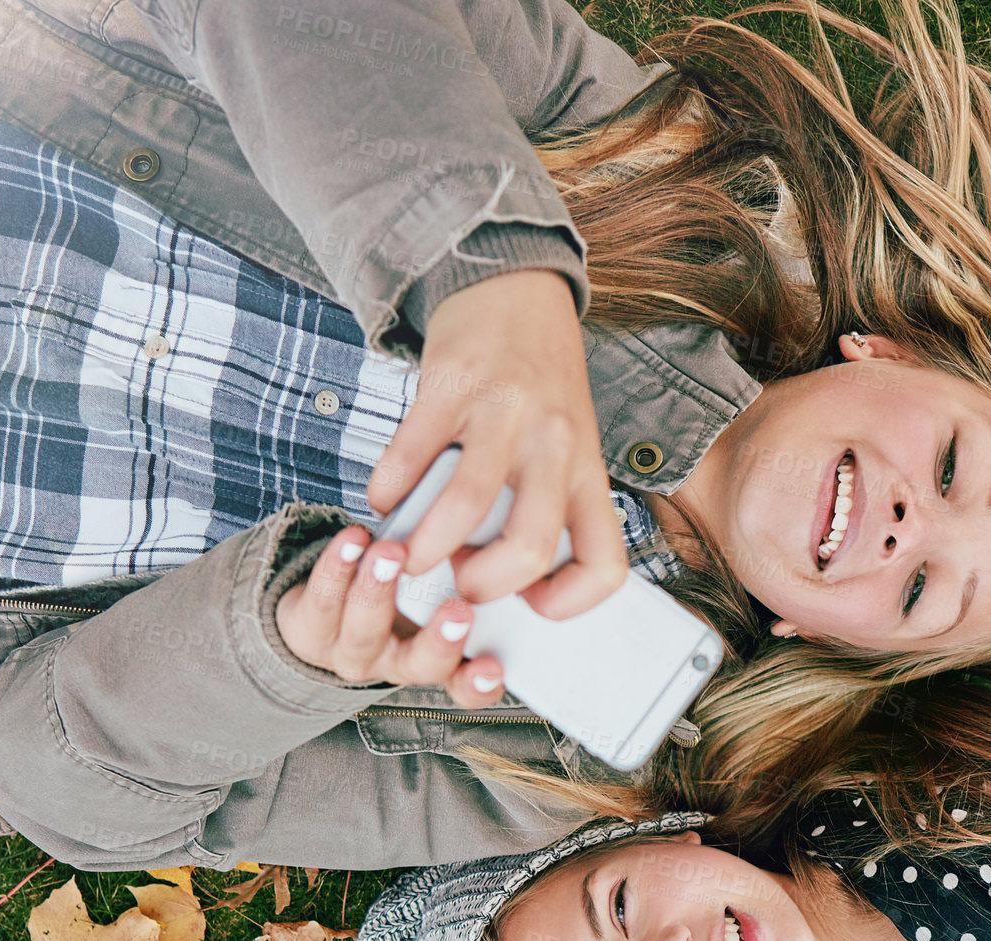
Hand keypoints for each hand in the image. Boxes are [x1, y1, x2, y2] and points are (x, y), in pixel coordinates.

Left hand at [274, 528, 504, 707]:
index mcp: (441, 663)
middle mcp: (398, 665)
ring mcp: (353, 654)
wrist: (325, 602)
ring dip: (378, 591)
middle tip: (458, 610)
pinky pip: (321, 603)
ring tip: (391, 553)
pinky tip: (351, 541)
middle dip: (439, 641)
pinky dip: (336, 568)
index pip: (469, 687)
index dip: (480, 683)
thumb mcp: (445, 589)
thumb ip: (476, 579)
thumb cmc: (403, 591)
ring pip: (365, 632)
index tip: (493, 666)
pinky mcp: (310, 632)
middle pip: (421, 664)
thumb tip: (515, 546)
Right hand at [366, 268, 627, 618]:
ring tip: (406, 556)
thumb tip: (496, 575)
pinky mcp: (452, 384)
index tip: (532, 603)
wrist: (515, 286)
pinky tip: (385, 499)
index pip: (605, 562)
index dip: (570, 601)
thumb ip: (544, 501)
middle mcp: (555, 445)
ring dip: (425, 547)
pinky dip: (388, 489)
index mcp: (588, 471)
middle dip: (484, 585)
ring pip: (467, 504)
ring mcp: (504, 413)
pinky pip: (412, 452)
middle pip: (532, 545)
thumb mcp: (568, 444)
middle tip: (457, 584)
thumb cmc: (540, 382)